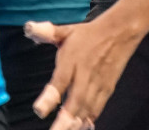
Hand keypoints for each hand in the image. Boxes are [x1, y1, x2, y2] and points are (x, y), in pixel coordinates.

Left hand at [28, 14, 142, 129]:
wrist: (120, 32)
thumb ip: (47, 32)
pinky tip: (82, 128)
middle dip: (65, 120)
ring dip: (76, 123)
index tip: (39, 110)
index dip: (50, 97)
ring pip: (87, 108)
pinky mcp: (107, 89)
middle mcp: (85, 74)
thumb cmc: (89, 34)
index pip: (60, 80)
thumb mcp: (67, 31)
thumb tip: (28, 28)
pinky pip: (98, 108)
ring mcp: (98, 83)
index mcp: (72, 59)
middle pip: (75, 100)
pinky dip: (90, 120)